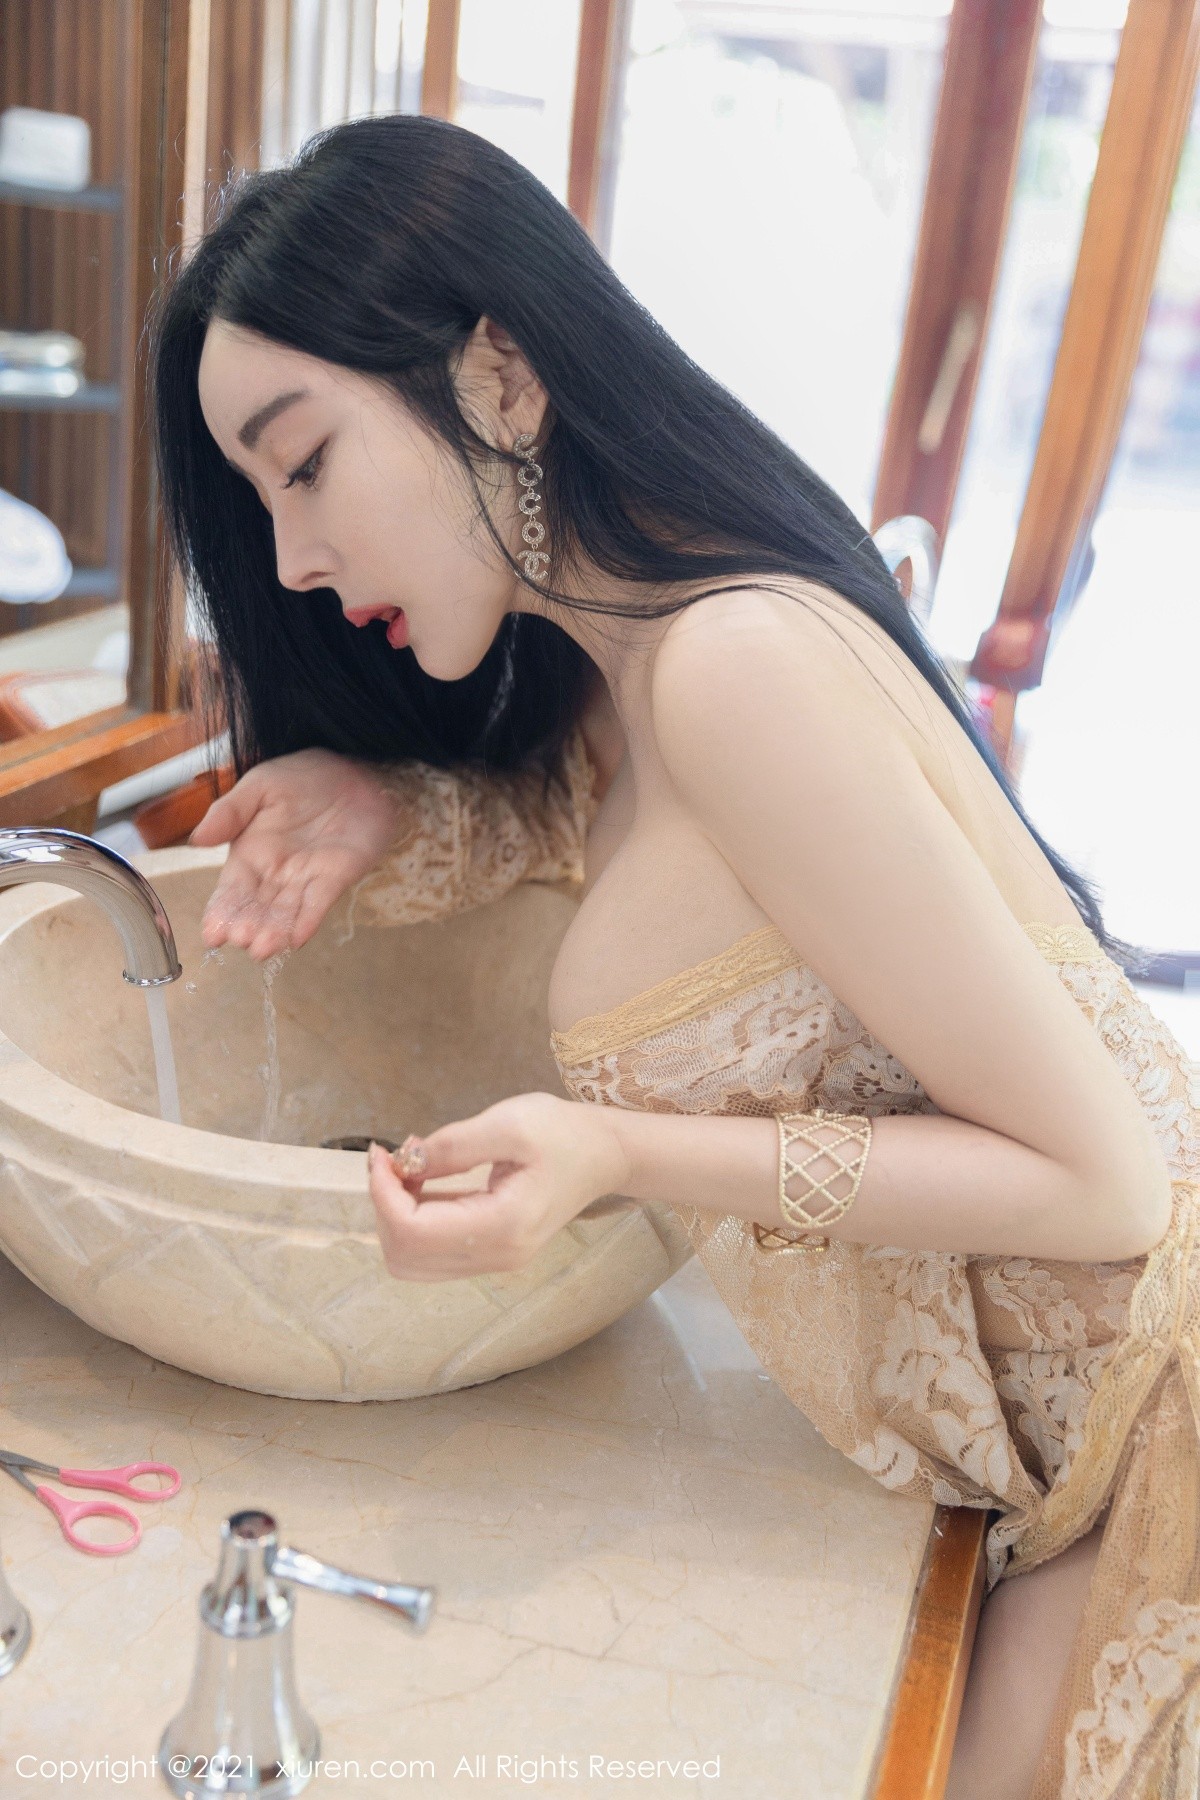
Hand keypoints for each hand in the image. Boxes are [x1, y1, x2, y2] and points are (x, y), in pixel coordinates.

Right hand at [191, 748, 399, 959]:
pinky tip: (296, 938)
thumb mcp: (260, 786)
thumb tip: (196, 840)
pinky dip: (309, 920)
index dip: (221, 912)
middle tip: (241, 940)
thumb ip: (229, 812)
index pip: (232, 890)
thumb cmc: (303, 777)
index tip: (212, 935)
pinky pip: (320, 902)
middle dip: (249, 926)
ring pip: (287, 911)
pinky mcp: (337, 877)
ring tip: (263, 948)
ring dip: (275, 931)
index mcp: (250, 854)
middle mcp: (276, 873)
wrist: (354, 770)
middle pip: (258, 907)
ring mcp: (307, 878)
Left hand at [366, 1093, 630, 1280]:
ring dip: (396, 1214)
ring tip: (408, 1166)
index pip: (412, 1231)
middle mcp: (496, 1256)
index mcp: (502, 1226)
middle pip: (404, 1256)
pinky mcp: (491, 1252)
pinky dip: (413, 1218)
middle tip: (391, 1158)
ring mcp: (494, 1261)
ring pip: (413, 1260)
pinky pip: (432, 1251)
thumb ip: (453, 1145)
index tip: (382, 1153)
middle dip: (384, 1205)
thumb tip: (404, 1161)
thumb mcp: (509, 1123)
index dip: (383, 1194)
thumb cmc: (564, 1133)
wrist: (606, 1155)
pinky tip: (422, 1179)